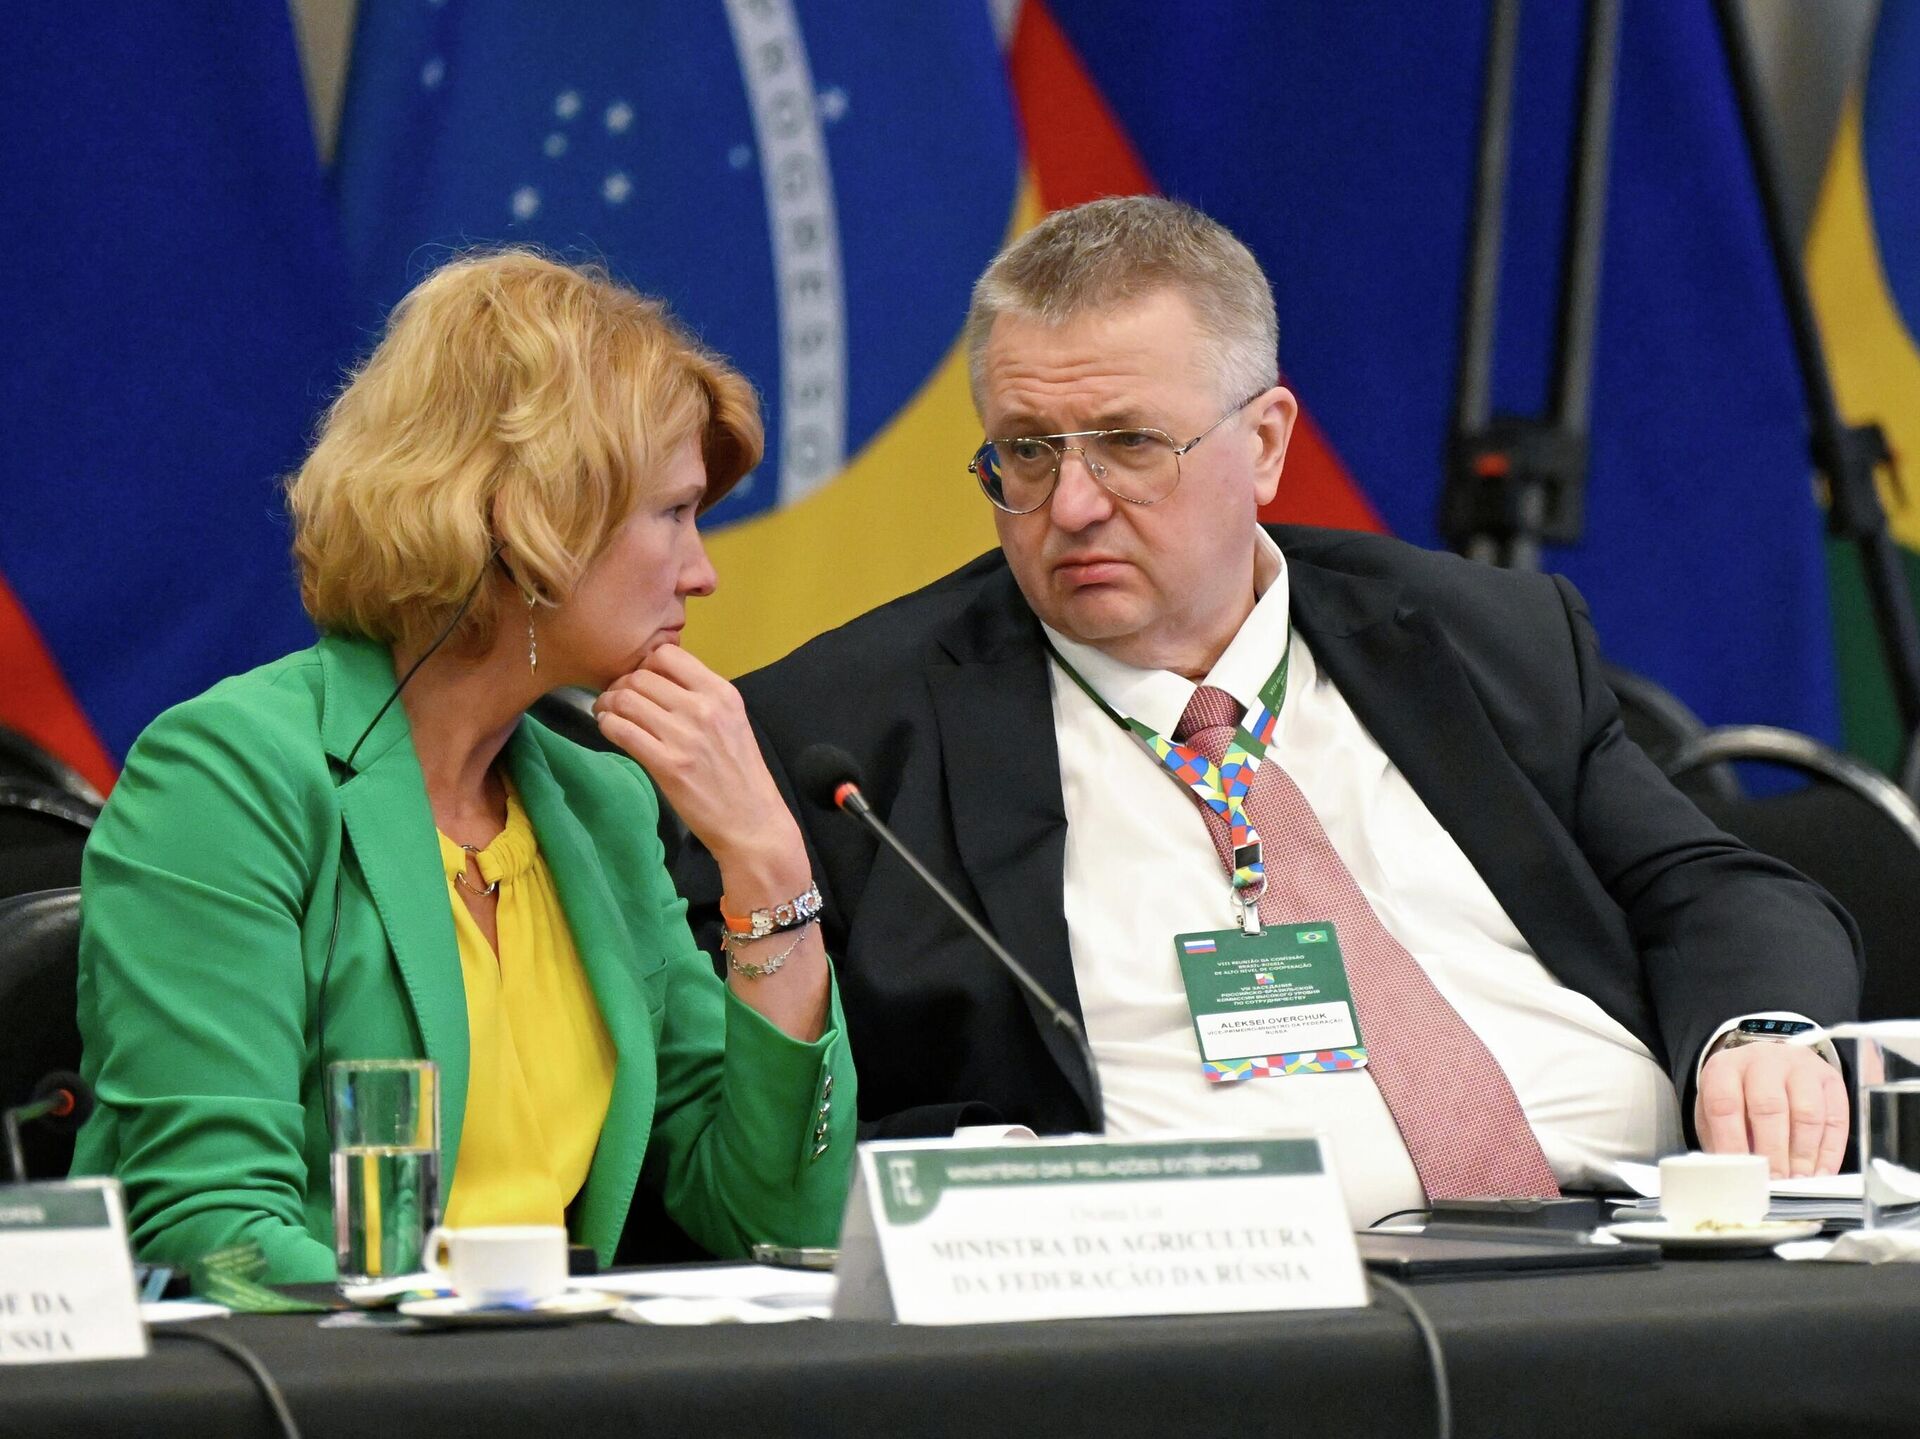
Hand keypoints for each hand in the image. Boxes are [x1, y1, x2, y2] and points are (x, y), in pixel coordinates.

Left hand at [592, 644, 802, 873]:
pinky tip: (609, 729)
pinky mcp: (667, 764)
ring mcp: (684, 736)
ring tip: (607, 713)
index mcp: (722, 693)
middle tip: (616, 699)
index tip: (642, 681)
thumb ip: (701, 698)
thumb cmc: (740, 774)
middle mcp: (703, 708)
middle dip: (621, 685)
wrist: (752, 822)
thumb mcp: (732, 723)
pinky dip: (607, 725)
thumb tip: (657, 682)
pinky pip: (621, 730)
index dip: (646, 664)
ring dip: (608, 703)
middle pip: (641, 676)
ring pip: (626, 699)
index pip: (668, 654)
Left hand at [1695, 1041, 1847, 1177]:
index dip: (1732, 1142)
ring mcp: (1799, 1066)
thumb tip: (1731, 1175)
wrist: (1767, 1064)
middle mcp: (1762, 1060)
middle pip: (1769, 1107)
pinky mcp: (1830, 1078)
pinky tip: (1821, 1172)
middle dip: (1773, 1151)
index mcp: (1725, 1068)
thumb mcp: (1715, 1111)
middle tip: (1776, 1181)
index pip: (1724, 1104)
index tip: (1742, 1173)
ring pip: (1807, 1112)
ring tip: (1799, 1181)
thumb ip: (1720, 1139)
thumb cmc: (1739, 1096)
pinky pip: (1835, 1117)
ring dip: (1804, 1154)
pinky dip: (1829, 1151)